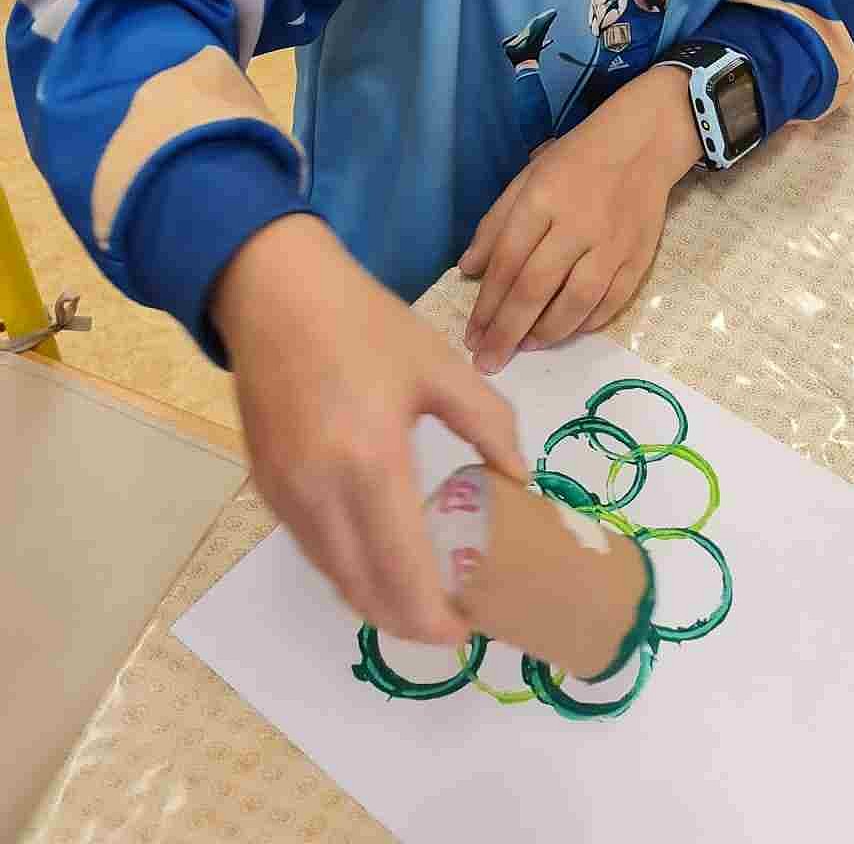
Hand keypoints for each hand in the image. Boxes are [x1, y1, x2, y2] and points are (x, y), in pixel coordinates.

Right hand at [212, 214, 527, 643]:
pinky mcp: (267, 487)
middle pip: (366, 595)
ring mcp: (286, 496)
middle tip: (451, 612)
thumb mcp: (439, 365)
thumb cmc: (363, 323)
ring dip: (378, 600)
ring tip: (423, 587)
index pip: (404, 577)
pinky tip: (380, 551)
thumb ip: (489, 424)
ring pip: (335, 579)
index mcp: (371, 465)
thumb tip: (520, 477)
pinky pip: (313, 550)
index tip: (468, 627)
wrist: (275, 291)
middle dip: (410, 621)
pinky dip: (348, 569)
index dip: (436, 619)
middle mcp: (321, 495)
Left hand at [459, 64, 699, 374]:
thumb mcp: (527, 178)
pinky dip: (586, 324)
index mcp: (542, 199)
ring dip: (546, 333)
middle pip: (536, 288)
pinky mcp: (639, 257)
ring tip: (525, 347)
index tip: (471, 336)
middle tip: (487, 361)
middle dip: (507, 331)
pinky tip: (565, 332)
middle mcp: (576, 224)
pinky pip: (611, 303)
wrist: (641, 144)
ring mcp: (611, 244)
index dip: (486, 305)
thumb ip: (495, 224)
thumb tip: (468, 271)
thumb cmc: (575, 160)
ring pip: (575, 302)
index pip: (507, 262)